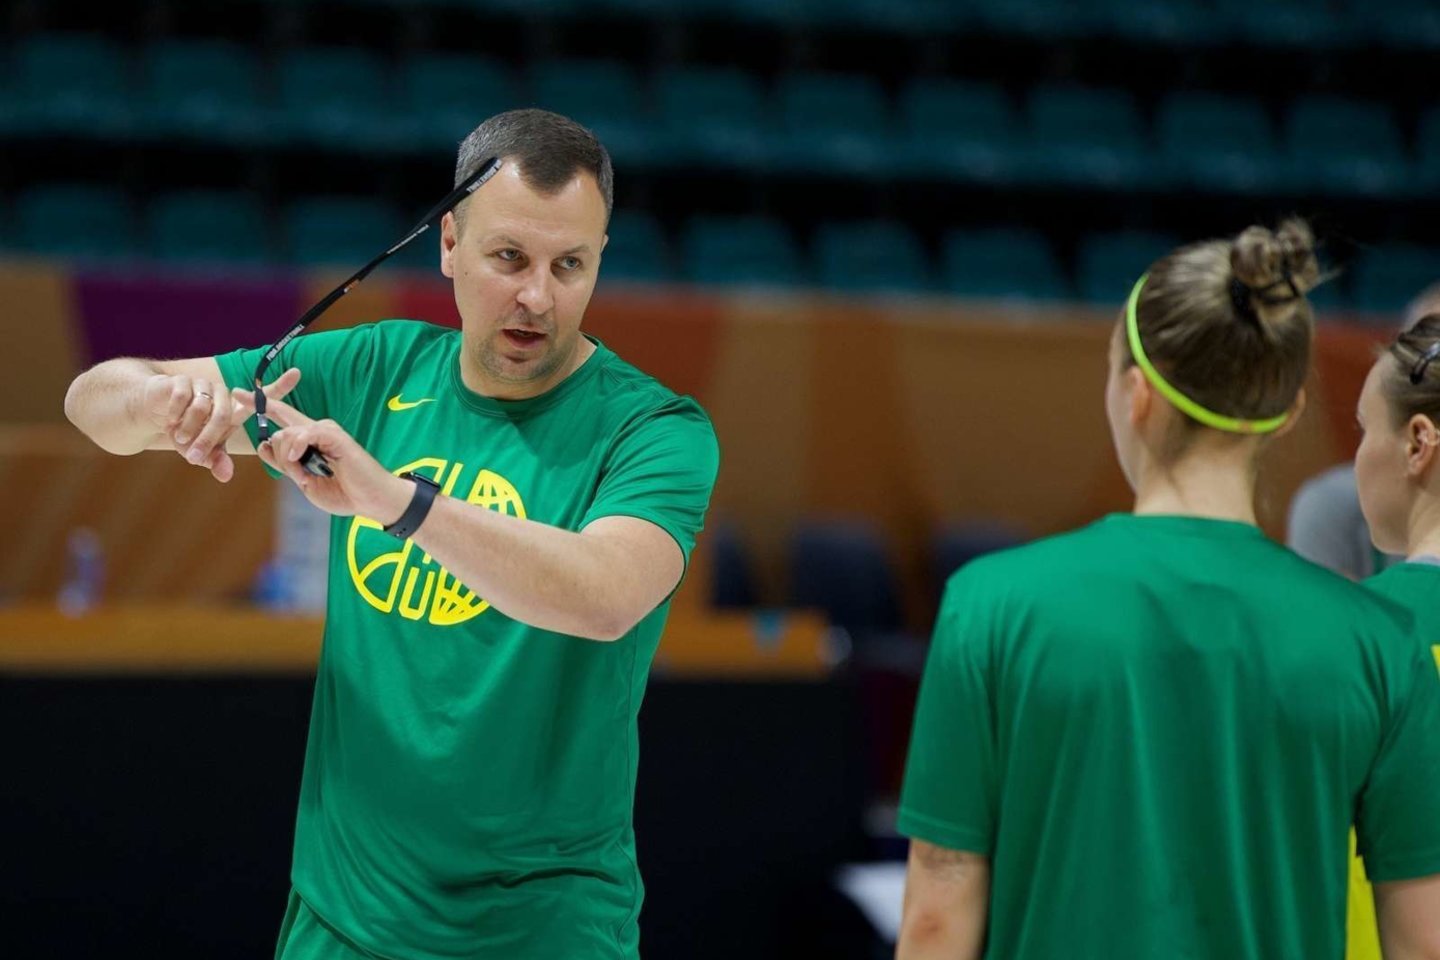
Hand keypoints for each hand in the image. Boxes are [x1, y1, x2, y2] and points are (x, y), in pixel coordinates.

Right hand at [141, 367, 300, 481]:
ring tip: (180, 437)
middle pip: (223, 417)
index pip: (263, 398)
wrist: (157, 413)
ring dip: (188, 428)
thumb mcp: (202, 451)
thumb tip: (225, 475)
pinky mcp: (184, 380)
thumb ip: (216, 461)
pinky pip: (182, 399)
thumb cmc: (187, 433)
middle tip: (193, 455)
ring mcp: (205, 386)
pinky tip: (170, 421)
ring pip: (202, 408)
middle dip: (206, 440)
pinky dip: (175, 415)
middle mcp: (224, 395)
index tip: (297, 373)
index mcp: (235, 411)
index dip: (280, 385)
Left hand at [246, 394, 410, 522]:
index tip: (238, 393)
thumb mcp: (305, 482)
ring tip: (308, 477)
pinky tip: (300, 459)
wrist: (371, 500)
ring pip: (287, 435)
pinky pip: (304, 433)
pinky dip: (298, 448)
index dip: (259, 404)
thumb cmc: (343, 492)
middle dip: (278, 458)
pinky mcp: (334, 435)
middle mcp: (315, 431)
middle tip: (299, 478)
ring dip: (290, 461)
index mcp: (308, 441)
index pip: (281, 416)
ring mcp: (325, 431)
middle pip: (278, 432)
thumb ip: (285, 464)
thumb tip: (264, 446)